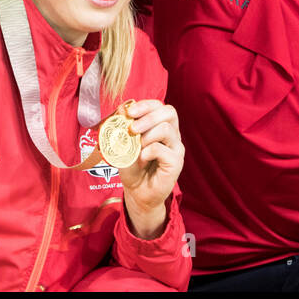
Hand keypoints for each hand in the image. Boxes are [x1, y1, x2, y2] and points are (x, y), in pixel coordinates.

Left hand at [117, 99, 183, 239]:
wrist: (138, 193)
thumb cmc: (133, 168)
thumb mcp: (125, 145)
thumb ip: (125, 129)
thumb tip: (121, 110)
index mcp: (162, 126)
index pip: (160, 106)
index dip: (145, 105)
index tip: (128, 112)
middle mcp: (173, 135)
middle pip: (169, 112)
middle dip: (147, 117)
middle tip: (132, 129)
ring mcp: (176, 148)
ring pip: (166, 128)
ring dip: (146, 136)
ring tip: (137, 148)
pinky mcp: (176, 162)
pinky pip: (161, 149)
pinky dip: (147, 152)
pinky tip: (142, 160)